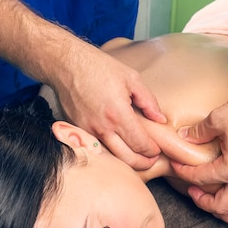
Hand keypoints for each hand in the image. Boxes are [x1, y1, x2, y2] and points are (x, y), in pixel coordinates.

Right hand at [55, 46, 166, 169]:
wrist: (67, 65)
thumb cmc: (99, 67)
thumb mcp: (131, 78)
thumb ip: (149, 101)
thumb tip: (160, 119)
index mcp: (118, 114)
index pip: (140, 144)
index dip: (152, 151)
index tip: (157, 150)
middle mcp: (102, 127)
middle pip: (127, 158)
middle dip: (142, 162)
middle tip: (150, 160)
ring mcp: (87, 131)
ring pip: (110, 157)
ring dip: (126, 160)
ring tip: (136, 156)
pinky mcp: (76, 130)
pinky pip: (96, 147)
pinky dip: (109, 152)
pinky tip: (117, 147)